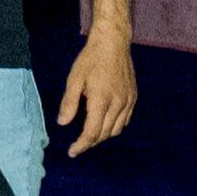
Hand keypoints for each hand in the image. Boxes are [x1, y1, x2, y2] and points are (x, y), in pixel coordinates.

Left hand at [56, 32, 136, 155]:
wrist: (113, 44)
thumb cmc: (91, 60)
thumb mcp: (74, 80)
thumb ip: (69, 103)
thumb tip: (63, 123)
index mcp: (101, 100)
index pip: (92, 132)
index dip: (81, 145)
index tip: (72, 152)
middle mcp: (118, 103)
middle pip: (104, 134)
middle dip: (90, 143)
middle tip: (77, 145)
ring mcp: (128, 101)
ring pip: (116, 129)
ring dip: (102, 136)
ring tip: (89, 137)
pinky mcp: (133, 97)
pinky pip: (125, 120)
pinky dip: (114, 127)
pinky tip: (104, 124)